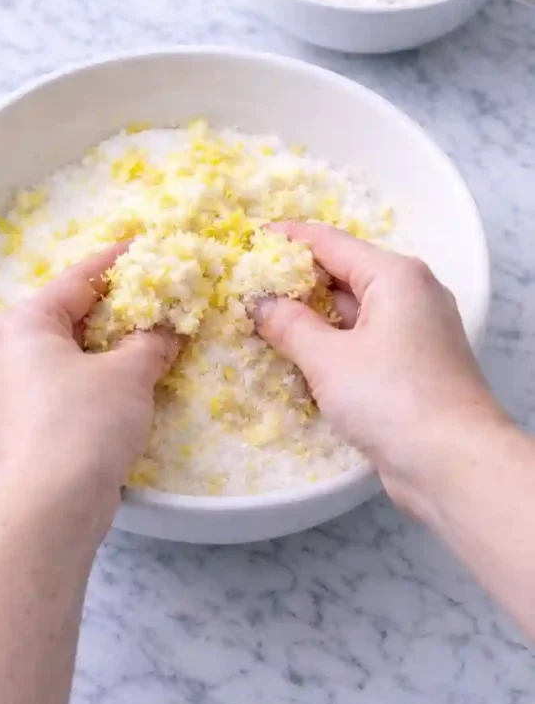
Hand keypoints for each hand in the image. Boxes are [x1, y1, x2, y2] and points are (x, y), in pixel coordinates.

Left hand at [0, 244, 178, 510]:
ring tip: (155, 335)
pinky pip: (66, 382)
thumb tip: (171, 329)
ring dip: (111, 345)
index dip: (120, 261)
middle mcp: (8, 349)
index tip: (150, 244)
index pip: (80, 279)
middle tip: (162, 295)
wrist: (48, 510)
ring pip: (70, 351)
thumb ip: (153, 342)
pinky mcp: (23, 423)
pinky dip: (98, 375)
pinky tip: (131, 379)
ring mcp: (11, 389)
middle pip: (73, 314)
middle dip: (119, 307)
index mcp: (24, 322)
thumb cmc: (83, 425)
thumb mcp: (128, 375)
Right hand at [254, 222, 502, 511]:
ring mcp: (416, 330)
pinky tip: (300, 357)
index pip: (330, 242)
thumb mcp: (328, 359)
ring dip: (312, 316)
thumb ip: (289, 325)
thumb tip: (259, 303)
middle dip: (296, 281)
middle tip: (249, 286)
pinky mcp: (414, 364)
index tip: (250, 241)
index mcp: (395, 276)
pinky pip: (364, 340)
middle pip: (343, 273)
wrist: (454, 464)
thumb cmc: (393, 399)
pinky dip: (333, 343)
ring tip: (264, 320)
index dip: (287, 239)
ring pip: (353, 310)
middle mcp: (411, 293)